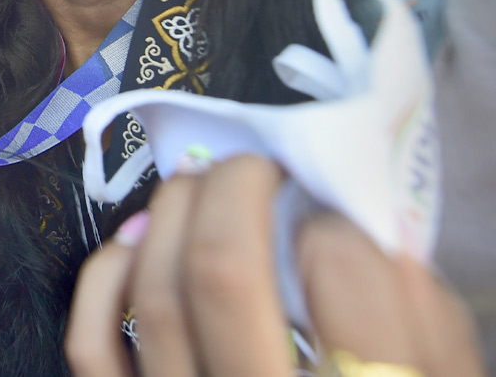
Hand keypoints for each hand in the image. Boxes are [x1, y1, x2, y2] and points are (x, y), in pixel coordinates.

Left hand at [64, 156, 485, 376]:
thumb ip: (423, 322)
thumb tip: (362, 228)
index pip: (340, 276)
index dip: (329, 219)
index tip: (325, 210)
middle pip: (222, 271)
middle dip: (232, 188)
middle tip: (252, 166)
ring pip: (152, 297)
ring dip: (168, 217)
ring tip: (194, 184)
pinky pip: (92, 348)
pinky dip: (103, 280)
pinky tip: (134, 241)